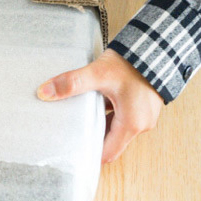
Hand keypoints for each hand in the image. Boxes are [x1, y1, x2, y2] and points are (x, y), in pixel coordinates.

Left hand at [37, 49, 163, 164]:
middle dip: (91, 137)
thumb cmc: (133, 62)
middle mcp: (142, 124)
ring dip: (100, 124)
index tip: (71, 151)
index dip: (88, 153)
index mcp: (132, 124)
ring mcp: (144, 116)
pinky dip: (110, 114)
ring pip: (117, 129)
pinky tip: (97, 103)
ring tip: (80, 116)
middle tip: (70, 132)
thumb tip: (45, 92)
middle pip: (111, 142)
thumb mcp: (98, 73)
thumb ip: (71, 83)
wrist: (155, 46)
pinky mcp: (144, 106)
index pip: (107, 153)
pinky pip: (124, 118)